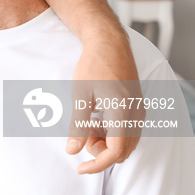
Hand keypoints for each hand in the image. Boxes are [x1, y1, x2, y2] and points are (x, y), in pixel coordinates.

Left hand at [67, 34, 143, 174]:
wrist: (109, 43)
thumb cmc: (93, 66)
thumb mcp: (80, 95)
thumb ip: (77, 125)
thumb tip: (71, 150)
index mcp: (122, 112)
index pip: (115, 152)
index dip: (97, 164)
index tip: (80, 167)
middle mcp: (136, 114)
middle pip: (122, 150)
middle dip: (100, 151)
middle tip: (81, 135)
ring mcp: (139, 110)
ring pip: (127, 142)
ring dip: (107, 141)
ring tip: (88, 123)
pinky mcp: (138, 106)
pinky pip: (129, 131)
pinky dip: (113, 132)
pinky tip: (97, 117)